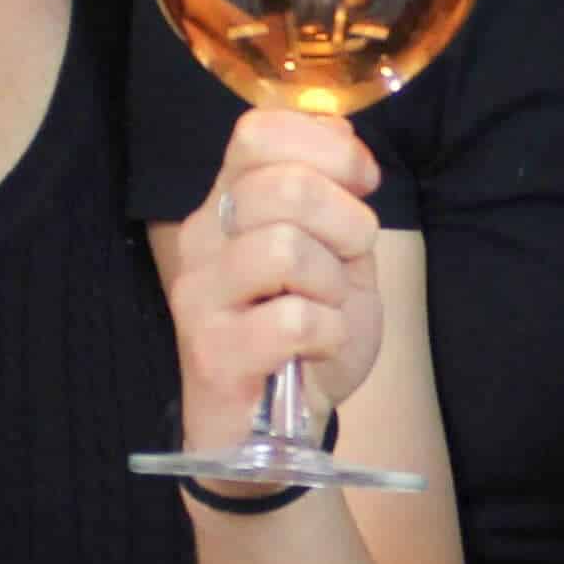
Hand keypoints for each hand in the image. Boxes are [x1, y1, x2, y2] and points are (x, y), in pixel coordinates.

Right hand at [166, 108, 385, 447]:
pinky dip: (329, 332)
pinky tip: (319, 346)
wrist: (269, 431)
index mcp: (226, 202)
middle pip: (284, 185)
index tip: (362, 185)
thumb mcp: (332, 253)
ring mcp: (201, 297)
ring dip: (333, 282)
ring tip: (328, 308)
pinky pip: (294, 318)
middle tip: (352, 258)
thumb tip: (341, 135)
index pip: (258, 132)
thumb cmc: (303, 334)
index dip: (329, 148)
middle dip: (347, 220)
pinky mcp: (214, 353)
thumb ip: (333, 194)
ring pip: (285, 248)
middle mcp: (202, 239)